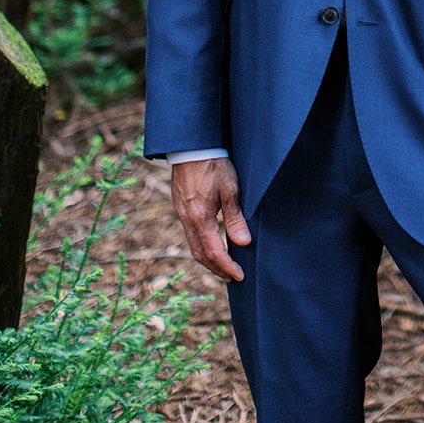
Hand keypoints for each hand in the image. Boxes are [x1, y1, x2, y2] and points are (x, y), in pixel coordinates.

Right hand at [171, 157, 250, 281]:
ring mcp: (181, 213)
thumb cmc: (213, 164)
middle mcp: (187, 219)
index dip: (227, 267)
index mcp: (200, 218)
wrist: (191, 146)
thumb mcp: (230, 190)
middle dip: (216, 268)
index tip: (239, 276)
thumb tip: (243, 243)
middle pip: (200, 254)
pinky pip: (189, 233)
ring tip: (223, 265)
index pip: (213, 252)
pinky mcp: (180, 206)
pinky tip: (211, 242)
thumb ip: (234, 218)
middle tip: (232, 277)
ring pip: (193, 245)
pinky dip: (201, 244)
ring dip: (208, 258)